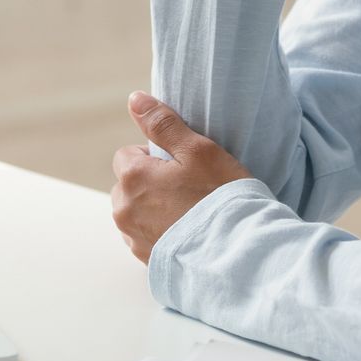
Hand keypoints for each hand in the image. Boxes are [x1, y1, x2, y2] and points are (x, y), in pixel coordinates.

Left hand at [110, 91, 253, 265]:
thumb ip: (163, 123)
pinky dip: (160, 233)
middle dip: (149, 183)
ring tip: (188, 212)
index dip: (154, 157)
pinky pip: (145, 238)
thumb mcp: (198, 150)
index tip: (181, 166)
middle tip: (187, 188)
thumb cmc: (220, 198)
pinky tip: (186, 232)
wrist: (236, 254)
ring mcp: (133, 238)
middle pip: (128, 185)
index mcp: (132, 177)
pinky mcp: (146, 260)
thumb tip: (135, 99)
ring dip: (153, 209)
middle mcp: (124, 209)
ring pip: (135, 213)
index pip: (127, 155)